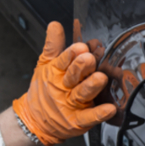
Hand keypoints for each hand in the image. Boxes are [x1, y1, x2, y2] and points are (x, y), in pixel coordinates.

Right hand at [13, 22, 115, 145]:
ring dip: (92, 86)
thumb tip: (55, 24)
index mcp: (55, 73)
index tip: (81, 46)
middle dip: (81, 66)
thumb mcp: (44, 66)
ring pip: (82, 94)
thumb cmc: (44, 91)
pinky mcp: (77, 121)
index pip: (63, 61)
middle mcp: (63, 88)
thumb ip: (52, 46)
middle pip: (73, 76)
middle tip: (89, 58)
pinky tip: (110, 109)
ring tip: (101, 78)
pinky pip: (89, 117)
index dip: (72, 53)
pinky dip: (99, 114)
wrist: (34, 120)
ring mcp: (70, 105)